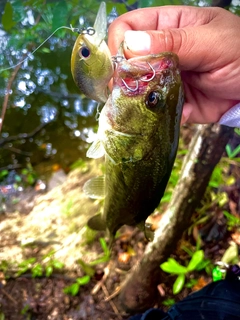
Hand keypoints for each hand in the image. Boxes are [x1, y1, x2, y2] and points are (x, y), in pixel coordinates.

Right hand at [108, 6, 239, 123]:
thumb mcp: (213, 42)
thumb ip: (174, 42)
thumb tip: (130, 43)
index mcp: (170, 27)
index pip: (130, 27)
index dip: (120, 42)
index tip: (123, 63)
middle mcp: (162, 53)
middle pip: (127, 61)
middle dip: (123, 76)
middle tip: (127, 90)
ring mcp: (165, 79)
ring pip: (136, 88)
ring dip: (135, 98)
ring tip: (142, 105)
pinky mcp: (171, 103)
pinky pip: (153, 109)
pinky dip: (153, 115)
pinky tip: (164, 115)